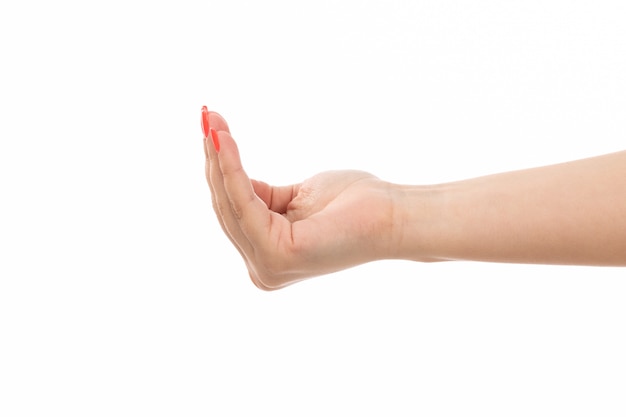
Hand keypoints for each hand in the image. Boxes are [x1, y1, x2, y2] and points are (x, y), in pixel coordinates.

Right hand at [204, 112, 395, 289]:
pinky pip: (245, 203)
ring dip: (219, 159)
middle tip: (206, 117)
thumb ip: (260, 196)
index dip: (221, 168)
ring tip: (211, 121)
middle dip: (215, 159)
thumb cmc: (353, 204)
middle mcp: (263, 269)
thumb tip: (228, 175)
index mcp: (268, 256)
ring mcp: (268, 267)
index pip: (235, 210)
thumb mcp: (295, 197)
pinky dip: (233, 169)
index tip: (212, 127)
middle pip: (228, 207)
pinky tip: (225, 139)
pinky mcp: (277, 255)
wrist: (394, 214)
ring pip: (232, 203)